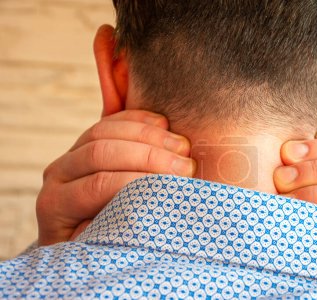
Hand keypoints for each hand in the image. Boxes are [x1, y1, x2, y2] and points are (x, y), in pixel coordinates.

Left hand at [36, 110, 194, 245]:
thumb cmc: (96, 245)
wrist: (78, 233)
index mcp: (55, 204)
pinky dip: (139, 118)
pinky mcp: (87, 138)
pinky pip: (110, 119)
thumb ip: (112, 229)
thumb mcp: (98, 247)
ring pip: (105, 130)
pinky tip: (164, 124)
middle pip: (100, 152)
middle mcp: (58, 174)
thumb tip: (141, 211)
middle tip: (185, 166)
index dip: (138, 181)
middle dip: (148, 156)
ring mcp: (71, 152)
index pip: (98, 185)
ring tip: (182, 146)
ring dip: (148, 134)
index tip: (174, 186)